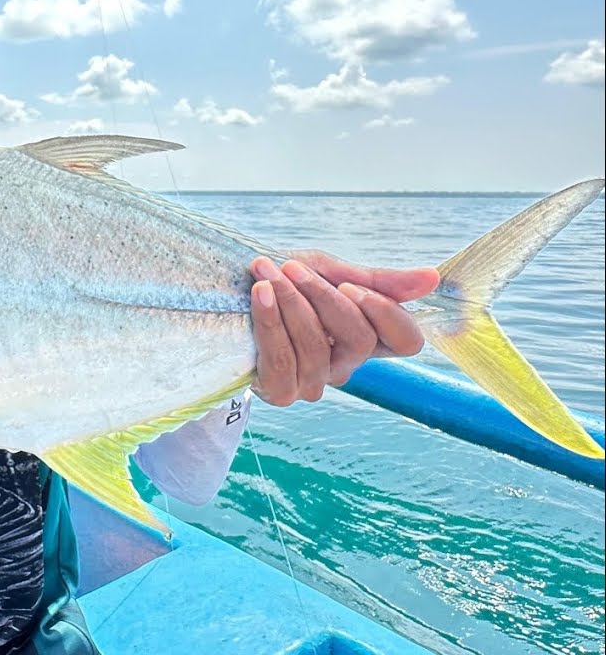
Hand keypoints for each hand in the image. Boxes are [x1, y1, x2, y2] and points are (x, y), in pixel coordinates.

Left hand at [249, 250, 439, 406]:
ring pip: (316, 346)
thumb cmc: (283, 281)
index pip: (406, 341)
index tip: (352, 285)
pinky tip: (259, 294)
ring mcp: (313, 382)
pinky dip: (269, 321)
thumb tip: (433, 279)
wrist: (225, 291)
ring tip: (265, 271)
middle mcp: (346, 366)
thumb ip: (377, 280)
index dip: (387, 315)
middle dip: (322, 297)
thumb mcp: (329, 271)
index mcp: (367, 337)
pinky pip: (282, 359)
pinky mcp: (279, 391)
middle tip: (292, 267)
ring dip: (289, 303)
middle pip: (359, 338)